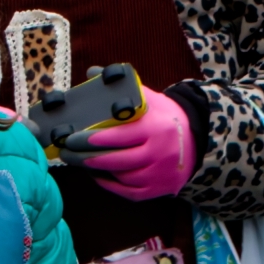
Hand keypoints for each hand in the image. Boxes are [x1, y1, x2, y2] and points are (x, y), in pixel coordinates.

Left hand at [64, 86, 196, 203]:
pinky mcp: (158, 189)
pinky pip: (129, 192)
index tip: (72, 138)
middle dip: (86, 158)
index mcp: (154, 128)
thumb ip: (120, 88)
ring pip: (121, 176)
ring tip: (78, 161)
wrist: (197, 139)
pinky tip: (97, 175)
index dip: (92, 139)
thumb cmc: (164, 116)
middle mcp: (158, 153)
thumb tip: (91, 72)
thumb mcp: (148, 98)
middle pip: (116, 160)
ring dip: (96, 170)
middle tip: (66, 153)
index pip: (118, 136)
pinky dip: (110, 185)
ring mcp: (159, 174)